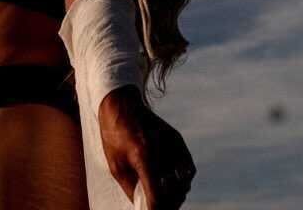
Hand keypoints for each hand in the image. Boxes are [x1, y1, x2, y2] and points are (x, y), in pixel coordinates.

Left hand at [98, 85, 195, 208]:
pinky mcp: (177, 139)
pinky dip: (183, 180)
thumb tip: (144, 206)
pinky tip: (170, 182)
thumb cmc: (114, 134)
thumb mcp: (116, 165)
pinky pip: (188, 168)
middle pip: (175, 191)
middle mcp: (163, 149)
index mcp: (144, 156)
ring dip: (176, 193)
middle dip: (168, 204)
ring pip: (185, 182)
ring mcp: (173, 143)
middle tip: (157, 205)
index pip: (157, 195)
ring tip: (163, 195)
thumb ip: (132, 188)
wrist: (121, 103)